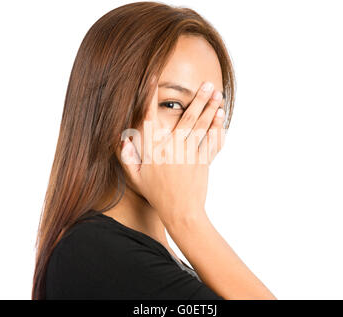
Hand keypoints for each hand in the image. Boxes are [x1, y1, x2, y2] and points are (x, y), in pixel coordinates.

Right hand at [119, 80, 225, 225]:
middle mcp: (172, 148)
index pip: (150, 116)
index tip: (153, 78)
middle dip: (197, 98)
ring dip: (210, 108)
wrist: (181, 212)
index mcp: (154, 149)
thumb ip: (127, 158)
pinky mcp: (203, 161)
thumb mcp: (136, 178)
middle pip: (187, 117)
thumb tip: (121, 138)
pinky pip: (211, 141)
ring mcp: (190, 154)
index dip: (150, 96)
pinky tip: (220, 116)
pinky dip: (217, 128)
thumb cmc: (157, 194)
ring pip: (201, 126)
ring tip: (217, 93)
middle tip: (205, 84)